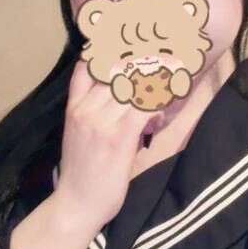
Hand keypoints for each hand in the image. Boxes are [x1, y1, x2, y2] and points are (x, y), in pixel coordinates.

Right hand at [55, 60, 164, 226]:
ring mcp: (101, 121)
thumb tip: (128, 96)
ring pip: (132, 85)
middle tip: (166, 56)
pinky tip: (164, 104)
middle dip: (142, 61)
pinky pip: (144, 106)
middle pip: (115, 69)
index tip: (131, 44)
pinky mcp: (119, 136)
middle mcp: (86, 108)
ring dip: (155, 80)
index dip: (108, 50)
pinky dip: (157, 101)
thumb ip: (96, 111)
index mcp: (75, 107)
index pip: (88, 65)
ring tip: (172, 76)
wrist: (77, 204)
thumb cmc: (83, 172)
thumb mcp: (80, 134)